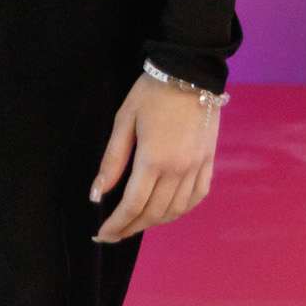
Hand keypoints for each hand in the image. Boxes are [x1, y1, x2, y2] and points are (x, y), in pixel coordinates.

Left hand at [88, 73, 220, 241]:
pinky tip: (167, 211)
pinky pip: (197, 197)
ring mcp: (197, 167)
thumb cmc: (151, 93)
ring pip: (176, 210)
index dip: (116, 224)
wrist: (190, 72)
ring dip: (154, 222)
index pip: (132, 205)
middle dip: (131, 227)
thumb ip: (111, 161)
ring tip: (136, 223)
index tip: (102, 234)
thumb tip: (96, 195)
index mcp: (153, 160)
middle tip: (114, 233)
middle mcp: (178, 170)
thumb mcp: (124, 121)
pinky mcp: (208, 161)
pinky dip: (181, 210)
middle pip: (153, 213)